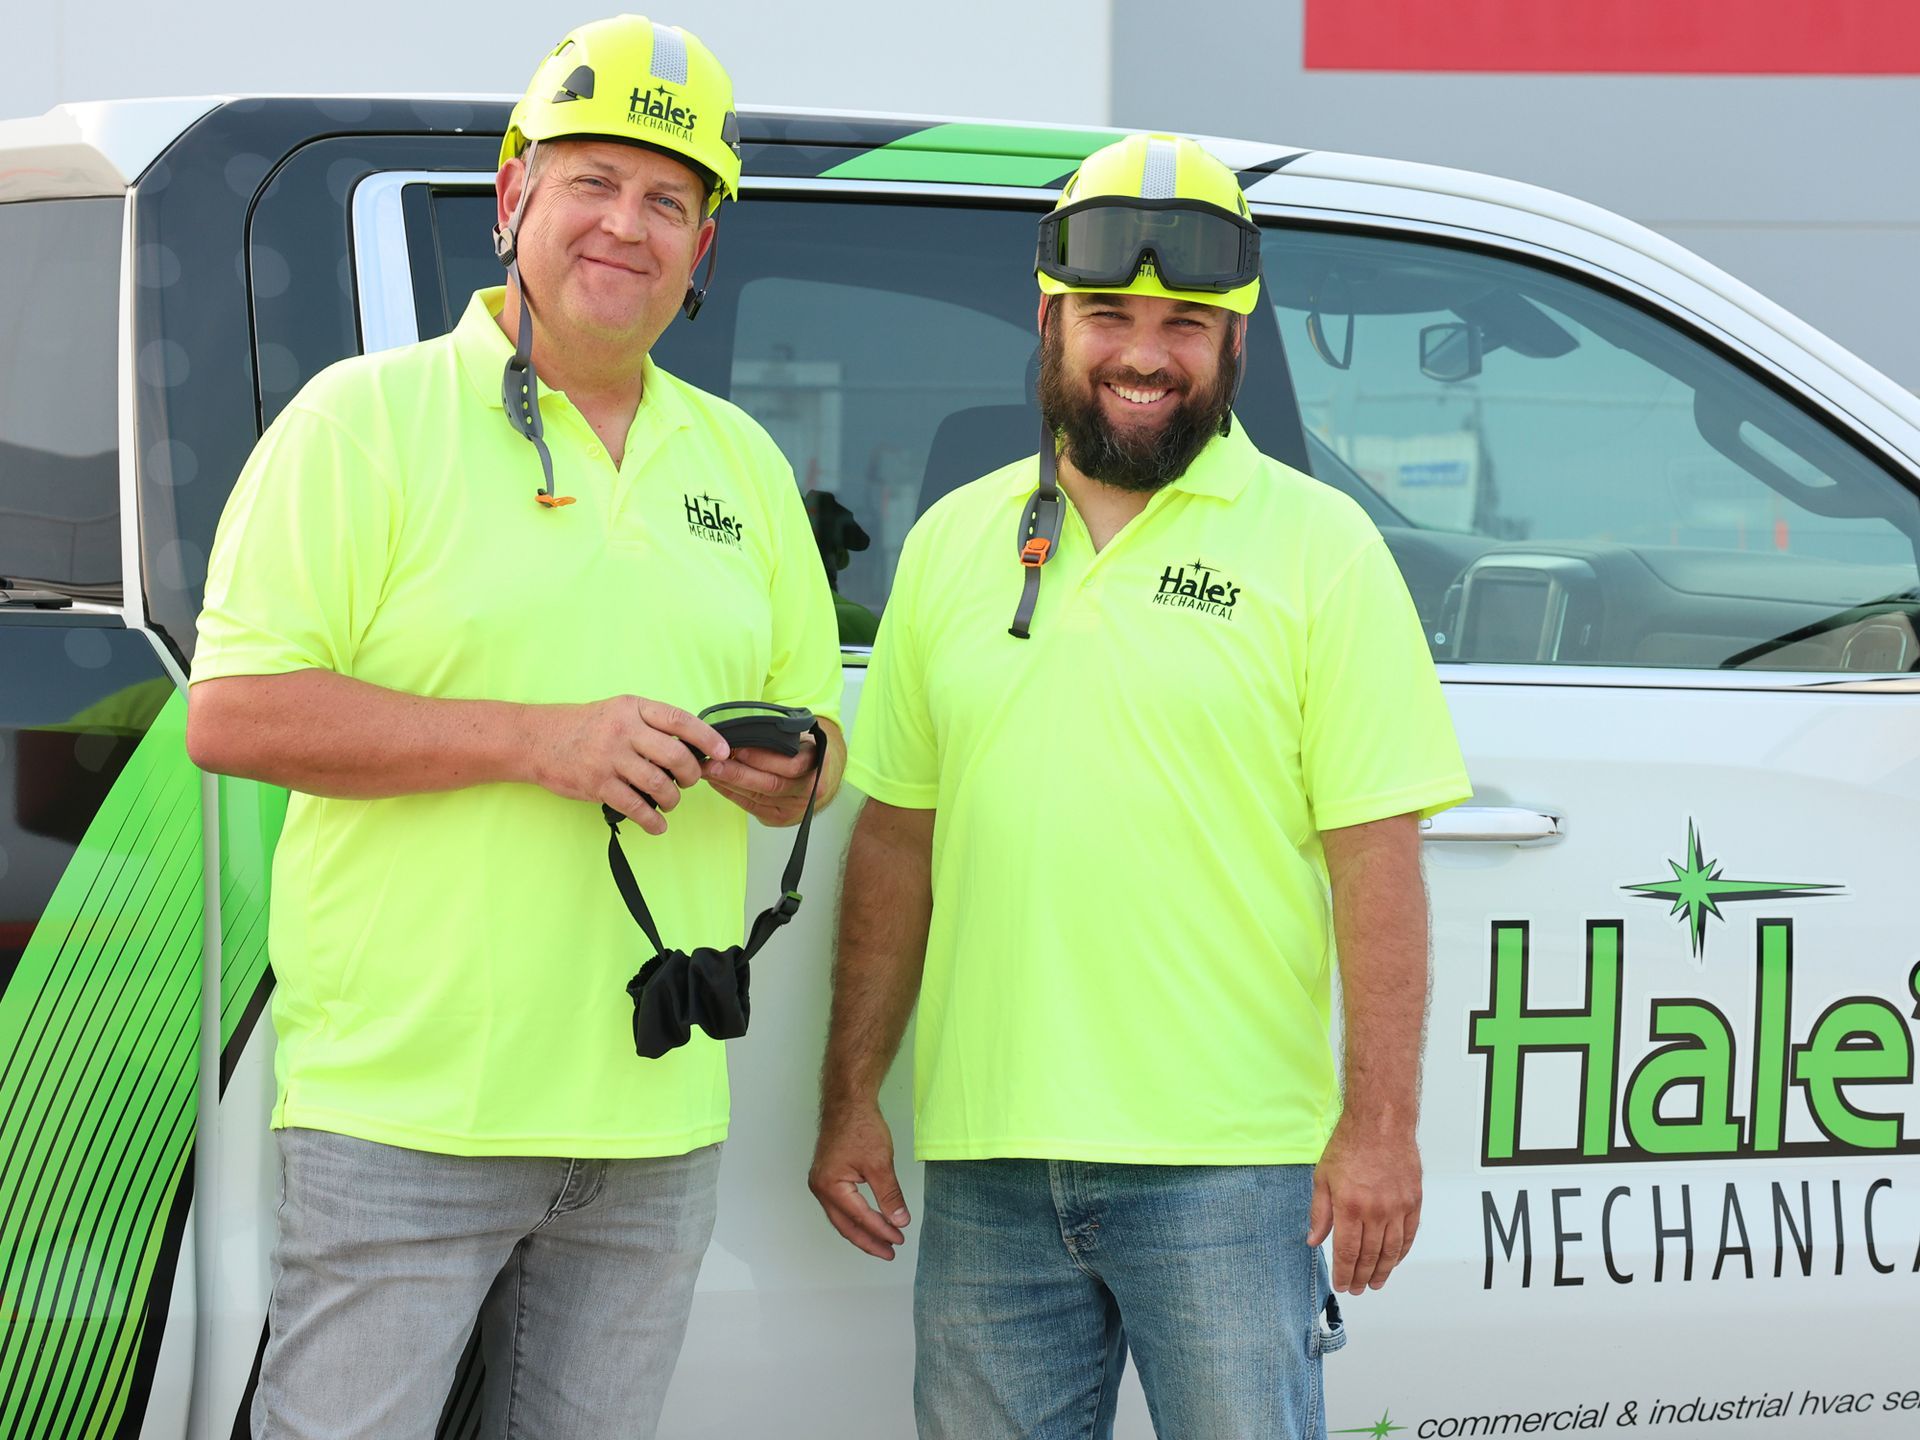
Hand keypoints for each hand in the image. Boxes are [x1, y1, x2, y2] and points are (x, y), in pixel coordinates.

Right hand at [526, 697, 728, 836]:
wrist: (538, 740)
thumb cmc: (585, 727)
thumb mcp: (619, 712)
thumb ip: (651, 725)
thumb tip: (690, 748)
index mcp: (633, 708)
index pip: (680, 720)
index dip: (707, 737)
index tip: (723, 751)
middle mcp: (624, 730)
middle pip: (676, 756)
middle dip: (692, 775)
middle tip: (689, 781)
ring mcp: (610, 758)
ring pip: (660, 784)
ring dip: (672, 799)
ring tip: (669, 801)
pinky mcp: (598, 784)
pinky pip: (635, 807)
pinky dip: (652, 820)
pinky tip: (657, 824)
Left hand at [703, 736, 819, 825]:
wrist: (822, 778)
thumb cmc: (806, 753)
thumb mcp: (801, 738)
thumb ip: (781, 738)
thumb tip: (743, 733)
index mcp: (819, 765)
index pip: (791, 766)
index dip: (763, 758)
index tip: (738, 749)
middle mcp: (809, 790)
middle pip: (771, 785)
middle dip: (738, 774)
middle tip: (713, 764)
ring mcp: (795, 808)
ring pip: (758, 797)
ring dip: (730, 784)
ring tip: (710, 770)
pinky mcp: (780, 818)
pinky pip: (751, 807)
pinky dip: (732, 794)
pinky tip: (718, 783)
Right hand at [809, 1101, 910, 1259]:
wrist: (848, 1102)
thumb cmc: (860, 1126)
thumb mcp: (880, 1164)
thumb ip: (890, 1196)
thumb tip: (899, 1220)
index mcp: (830, 1186)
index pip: (860, 1218)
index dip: (881, 1231)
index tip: (898, 1239)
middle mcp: (820, 1188)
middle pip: (845, 1225)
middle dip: (869, 1241)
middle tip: (889, 1252)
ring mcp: (821, 1183)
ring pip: (841, 1218)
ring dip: (861, 1231)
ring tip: (881, 1243)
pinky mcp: (827, 1177)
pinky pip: (840, 1206)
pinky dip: (855, 1217)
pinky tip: (868, 1222)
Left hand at [1308, 1117, 1420, 1294]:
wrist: (1381, 1123)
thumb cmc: (1350, 1144)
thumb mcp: (1323, 1177)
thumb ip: (1319, 1212)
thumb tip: (1314, 1239)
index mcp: (1349, 1206)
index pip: (1347, 1252)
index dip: (1345, 1273)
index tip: (1343, 1285)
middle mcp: (1375, 1211)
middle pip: (1370, 1256)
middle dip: (1362, 1277)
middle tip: (1357, 1289)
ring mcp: (1397, 1208)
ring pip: (1391, 1251)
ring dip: (1383, 1271)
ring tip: (1376, 1283)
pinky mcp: (1413, 1201)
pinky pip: (1409, 1236)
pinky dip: (1401, 1252)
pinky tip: (1393, 1261)